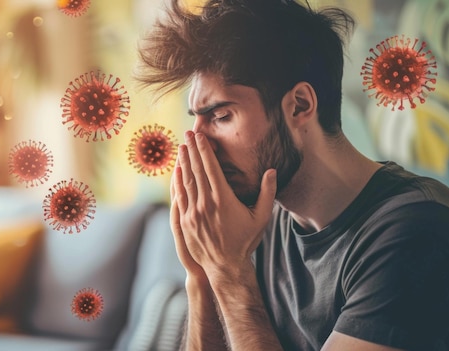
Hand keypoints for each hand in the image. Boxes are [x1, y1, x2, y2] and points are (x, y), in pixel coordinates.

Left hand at [174, 131, 276, 279]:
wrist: (226, 266)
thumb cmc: (246, 241)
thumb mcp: (261, 217)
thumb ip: (267, 193)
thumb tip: (272, 171)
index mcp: (223, 199)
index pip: (211, 168)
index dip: (204, 150)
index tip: (200, 136)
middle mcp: (205, 203)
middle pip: (196, 170)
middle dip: (192, 150)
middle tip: (188, 133)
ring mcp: (192, 212)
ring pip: (185, 181)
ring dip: (183, 162)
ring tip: (182, 147)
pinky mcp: (184, 221)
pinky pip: (179, 196)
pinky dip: (177, 181)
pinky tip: (176, 171)